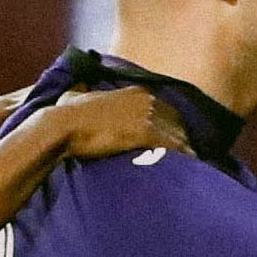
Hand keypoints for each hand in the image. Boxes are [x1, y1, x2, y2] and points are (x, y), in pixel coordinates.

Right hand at [47, 87, 190, 159]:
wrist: (62, 126)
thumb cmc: (67, 114)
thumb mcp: (78, 95)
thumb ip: (85, 91)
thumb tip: (78, 89)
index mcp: (136, 91)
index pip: (168, 110)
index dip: (174, 126)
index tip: (179, 139)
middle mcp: (146, 100)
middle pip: (177, 122)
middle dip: (183, 139)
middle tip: (190, 156)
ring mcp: (147, 115)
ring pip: (177, 135)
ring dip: (185, 151)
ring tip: (193, 166)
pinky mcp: (144, 132)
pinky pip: (171, 146)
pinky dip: (180, 157)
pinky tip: (187, 168)